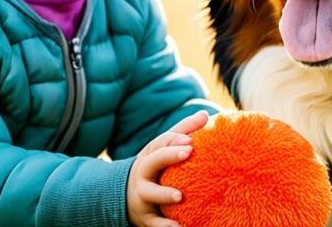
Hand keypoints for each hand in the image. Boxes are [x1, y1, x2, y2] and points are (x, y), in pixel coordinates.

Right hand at [126, 111, 209, 226]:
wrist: (126, 197)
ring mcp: (142, 195)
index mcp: (150, 156)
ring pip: (149, 193)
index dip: (174, 140)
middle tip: (188, 151)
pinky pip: (153, 222)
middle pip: (151, 162)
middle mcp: (143, 174)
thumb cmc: (155, 168)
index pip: (160, 143)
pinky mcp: (145, 217)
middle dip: (168, 156)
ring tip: (180, 196)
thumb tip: (205, 115)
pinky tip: (179, 226)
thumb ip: (184, 131)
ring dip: (164, 194)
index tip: (190, 140)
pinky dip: (165, 225)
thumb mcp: (164, 149)